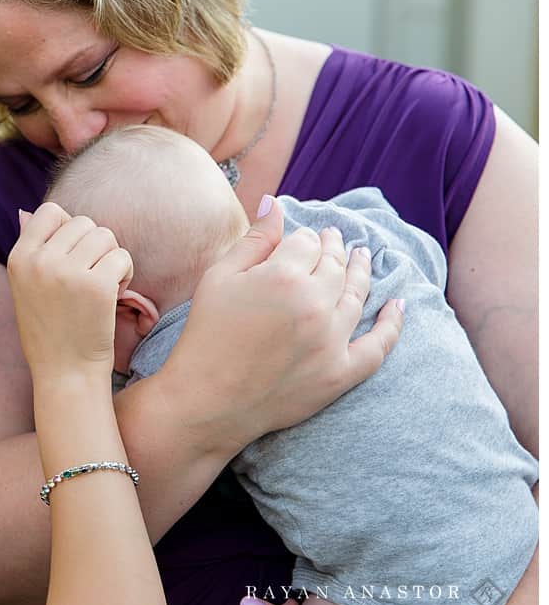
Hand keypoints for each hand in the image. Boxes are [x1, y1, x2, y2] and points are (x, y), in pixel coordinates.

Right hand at [6, 202, 132, 384]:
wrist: (65, 374)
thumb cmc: (49, 332)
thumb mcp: (25, 288)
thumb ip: (31, 251)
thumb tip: (26, 211)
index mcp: (19, 258)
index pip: (50, 212)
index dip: (69, 229)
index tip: (74, 255)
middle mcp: (40, 261)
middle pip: (83, 222)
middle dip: (94, 246)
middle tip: (91, 276)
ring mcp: (68, 272)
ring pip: (105, 236)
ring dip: (111, 257)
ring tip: (104, 285)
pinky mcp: (97, 286)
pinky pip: (122, 257)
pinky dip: (126, 273)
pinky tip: (115, 295)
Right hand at [163, 195, 404, 454]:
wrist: (206, 401)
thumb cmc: (205, 335)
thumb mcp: (218, 278)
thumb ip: (253, 240)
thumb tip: (275, 203)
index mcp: (282, 276)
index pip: (305, 243)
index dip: (302, 239)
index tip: (299, 241)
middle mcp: (314, 304)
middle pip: (335, 265)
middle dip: (334, 248)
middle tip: (335, 239)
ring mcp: (331, 340)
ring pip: (358, 295)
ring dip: (363, 272)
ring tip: (364, 257)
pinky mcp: (340, 373)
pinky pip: (378, 345)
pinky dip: (392, 323)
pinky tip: (398, 305)